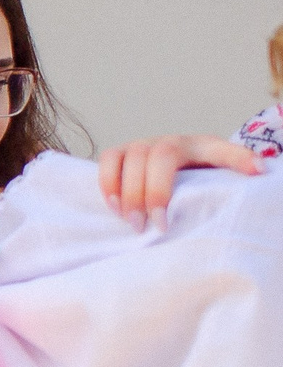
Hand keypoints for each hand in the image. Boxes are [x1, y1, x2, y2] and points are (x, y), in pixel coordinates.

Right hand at [97, 133, 263, 229]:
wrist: (190, 162)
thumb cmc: (206, 171)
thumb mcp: (224, 164)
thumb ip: (237, 163)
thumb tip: (260, 170)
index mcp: (192, 143)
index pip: (171, 155)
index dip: (162, 188)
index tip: (165, 221)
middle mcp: (162, 139)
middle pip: (146, 157)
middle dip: (142, 195)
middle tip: (148, 227)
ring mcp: (139, 144)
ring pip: (122, 158)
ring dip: (123, 192)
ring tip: (130, 221)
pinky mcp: (121, 153)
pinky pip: (107, 161)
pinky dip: (107, 185)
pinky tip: (114, 208)